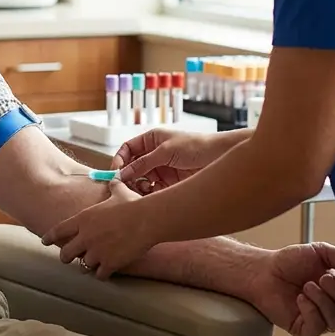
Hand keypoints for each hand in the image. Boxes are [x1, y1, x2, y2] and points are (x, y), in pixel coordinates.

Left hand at [40, 180, 157, 278]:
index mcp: (84, 219)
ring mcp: (96, 252)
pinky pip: (99, 275)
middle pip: (65, 254)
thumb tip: (115, 178)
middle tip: (69, 258)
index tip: (44, 241)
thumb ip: (113, 187)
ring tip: (92, 264)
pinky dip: (102, 274)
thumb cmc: (133, 204)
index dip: (50, 237)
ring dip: (87, 265)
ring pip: (82, 266)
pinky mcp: (109, 263)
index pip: (58, 230)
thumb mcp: (119, 192)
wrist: (147, 219)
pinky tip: (106, 271)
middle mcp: (86, 237)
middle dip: (66, 257)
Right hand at [113, 129, 231, 190]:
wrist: (219, 158)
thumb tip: (123, 172)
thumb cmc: (196, 146)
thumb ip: (143, 162)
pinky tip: (150, 195)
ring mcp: (161, 170)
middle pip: (132, 167)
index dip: (120, 159)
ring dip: (137, 186)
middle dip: (127, 176)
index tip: (115, 171)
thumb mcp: (165, 151)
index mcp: (152, 140)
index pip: (128, 149)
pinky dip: (148, 194)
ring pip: (141, 180)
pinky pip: (152, 190)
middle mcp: (154, 155)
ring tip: (139, 191)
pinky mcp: (168, 184)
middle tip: (123, 186)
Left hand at [245, 243, 334, 335]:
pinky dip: (311, 310)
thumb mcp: (322, 252)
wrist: (264, 270)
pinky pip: (319, 326)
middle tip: (323, 278)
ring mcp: (321, 319)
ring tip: (307, 286)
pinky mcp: (306, 329)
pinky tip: (300, 298)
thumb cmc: (291, 262)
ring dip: (324, 300)